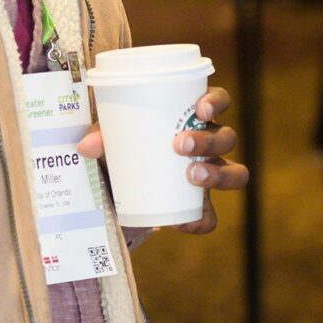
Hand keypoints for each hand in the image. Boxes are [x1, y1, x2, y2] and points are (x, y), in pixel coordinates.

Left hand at [77, 87, 248, 234]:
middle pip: (228, 137)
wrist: (117, 189)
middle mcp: (208, 145)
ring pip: (235, 173)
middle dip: (209, 140)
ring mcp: (209, 175)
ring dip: (218, 173)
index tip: (200, 108)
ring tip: (191, 175)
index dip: (216, 101)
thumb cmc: (123, 149)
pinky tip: (184, 221)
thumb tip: (87, 146)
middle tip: (179, 144)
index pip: (219, 101)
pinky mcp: (200, 207)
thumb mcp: (112, 139)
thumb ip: (101, 138)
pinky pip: (211, 217)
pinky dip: (201, 220)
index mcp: (192, 119)